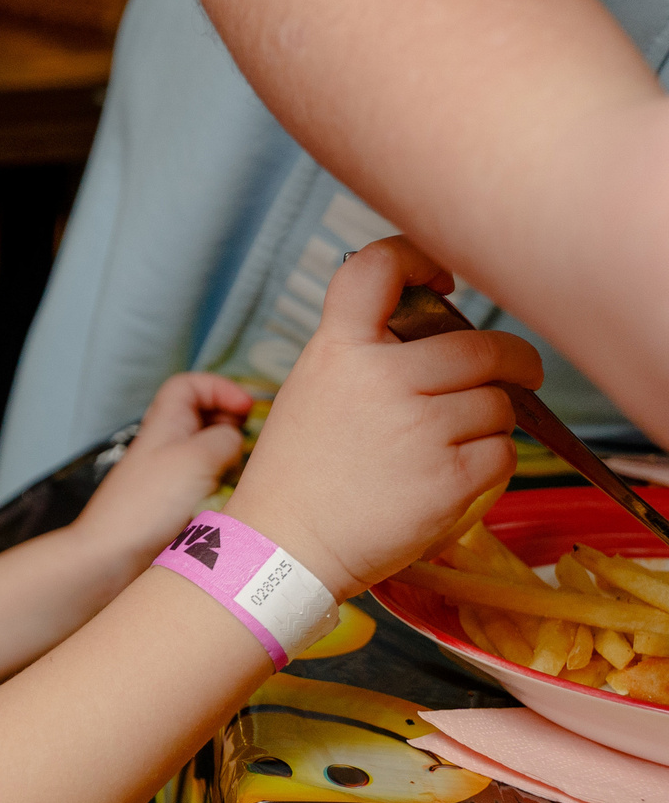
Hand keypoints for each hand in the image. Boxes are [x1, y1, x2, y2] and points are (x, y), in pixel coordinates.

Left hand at [75, 372, 254, 571]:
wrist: (111, 558)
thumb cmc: (146, 505)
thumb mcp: (194, 459)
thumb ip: (223, 440)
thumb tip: (236, 439)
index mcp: (163, 425)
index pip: (187, 386)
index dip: (218, 388)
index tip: (245, 409)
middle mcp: (165, 446)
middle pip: (202, 416)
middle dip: (230, 422)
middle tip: (247, 443)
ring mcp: (169, 476)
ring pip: (208, 452)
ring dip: (229, 456)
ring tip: (241, 472)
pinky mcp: (176, 506)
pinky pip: (207, 484)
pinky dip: (223, 485)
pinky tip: (232, 499)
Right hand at [225, 237, 538, 600]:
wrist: (285, 546)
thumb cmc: (299, 471)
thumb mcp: (312, 389)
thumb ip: (364, 354)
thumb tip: (438, 331)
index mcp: (337, 350)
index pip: (376, 267)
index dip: (418, 256)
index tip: (443, 279)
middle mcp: (381, 379)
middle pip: (481, 346)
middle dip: (511, 361)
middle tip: (517, 372)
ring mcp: (420, 428)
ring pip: (498, 404)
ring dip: (489, 421)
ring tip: (451, 444)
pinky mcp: (450, 478)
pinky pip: (502, 453)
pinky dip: (488, 463)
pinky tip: (452, 475)